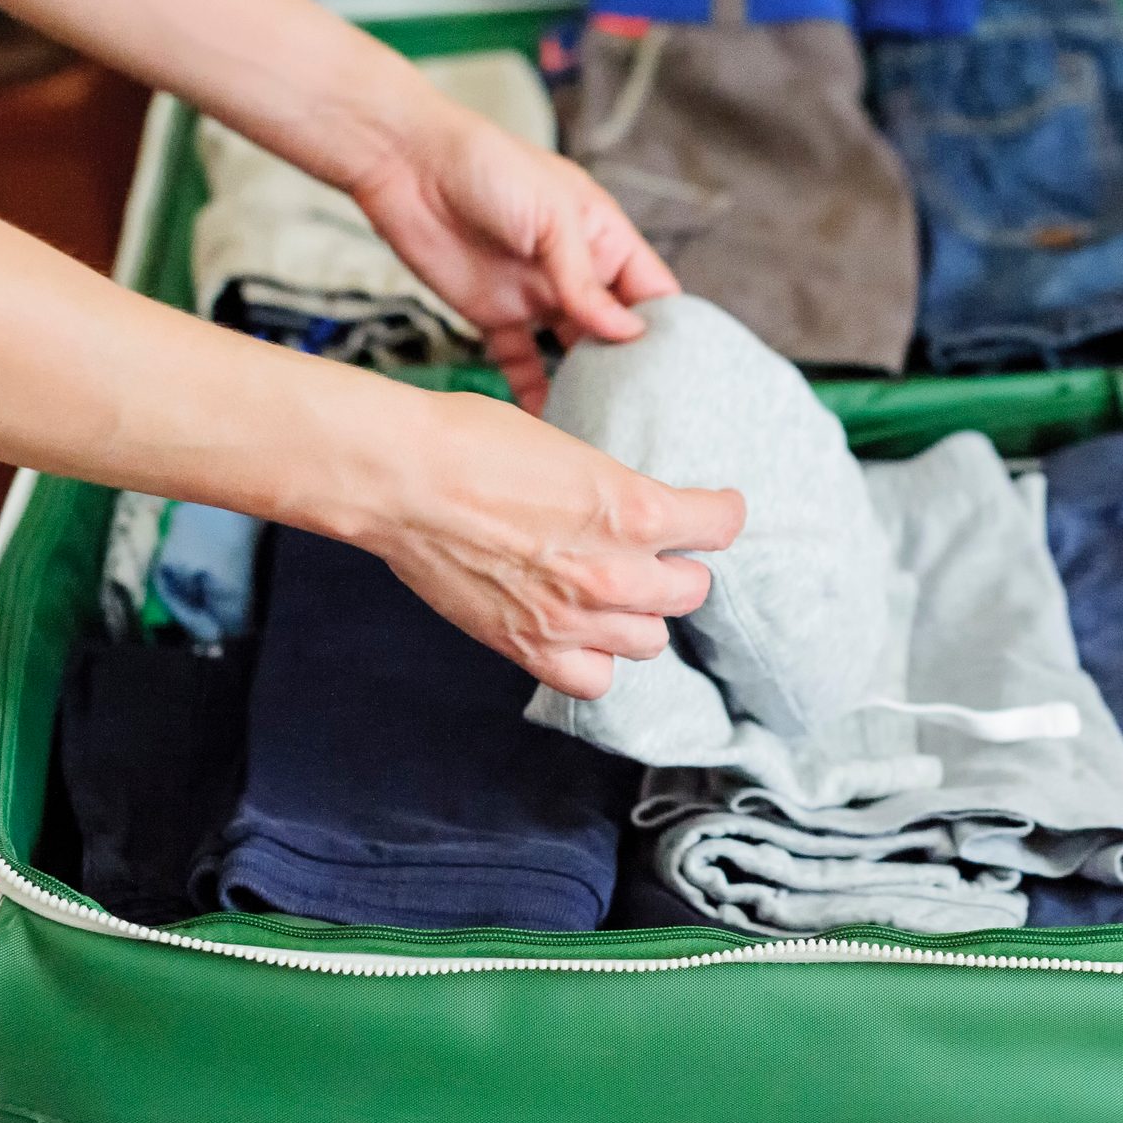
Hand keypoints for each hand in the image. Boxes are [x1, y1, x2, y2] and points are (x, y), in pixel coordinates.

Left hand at [351, 104, 674, 412]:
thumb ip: (586, 281)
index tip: (679, 374)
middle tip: (645, 413)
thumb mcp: (553, 218)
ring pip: (573, 354)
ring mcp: (536, 297)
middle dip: (630, 369)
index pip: (652, 292)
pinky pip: (521, 364)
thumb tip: (629, 333)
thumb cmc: (488, 166)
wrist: (406, 163)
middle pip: (616, 331)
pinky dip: (533, 392)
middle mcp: (577, 274)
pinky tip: (548, 420)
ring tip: (604, 425)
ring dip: (587, 385)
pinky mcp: (494, 316)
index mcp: (604, 239)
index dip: (669, 330)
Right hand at [360, 389, 745, 698]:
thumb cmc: (474, 443)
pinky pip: (595, 680)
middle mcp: (615, 571)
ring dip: (640, 614)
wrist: (401, 479)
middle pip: (691, 590)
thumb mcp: (572, 452)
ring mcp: (573, 618)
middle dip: (677, 567)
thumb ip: (618, 494)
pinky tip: (583, 632)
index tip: (712, 511)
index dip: (719, 514)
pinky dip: (596, 659)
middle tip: (654, 553)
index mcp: (635, 509)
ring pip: (652, 640)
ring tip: (615, 592)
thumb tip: (637, 512)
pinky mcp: (529, 647)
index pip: (721, 526)